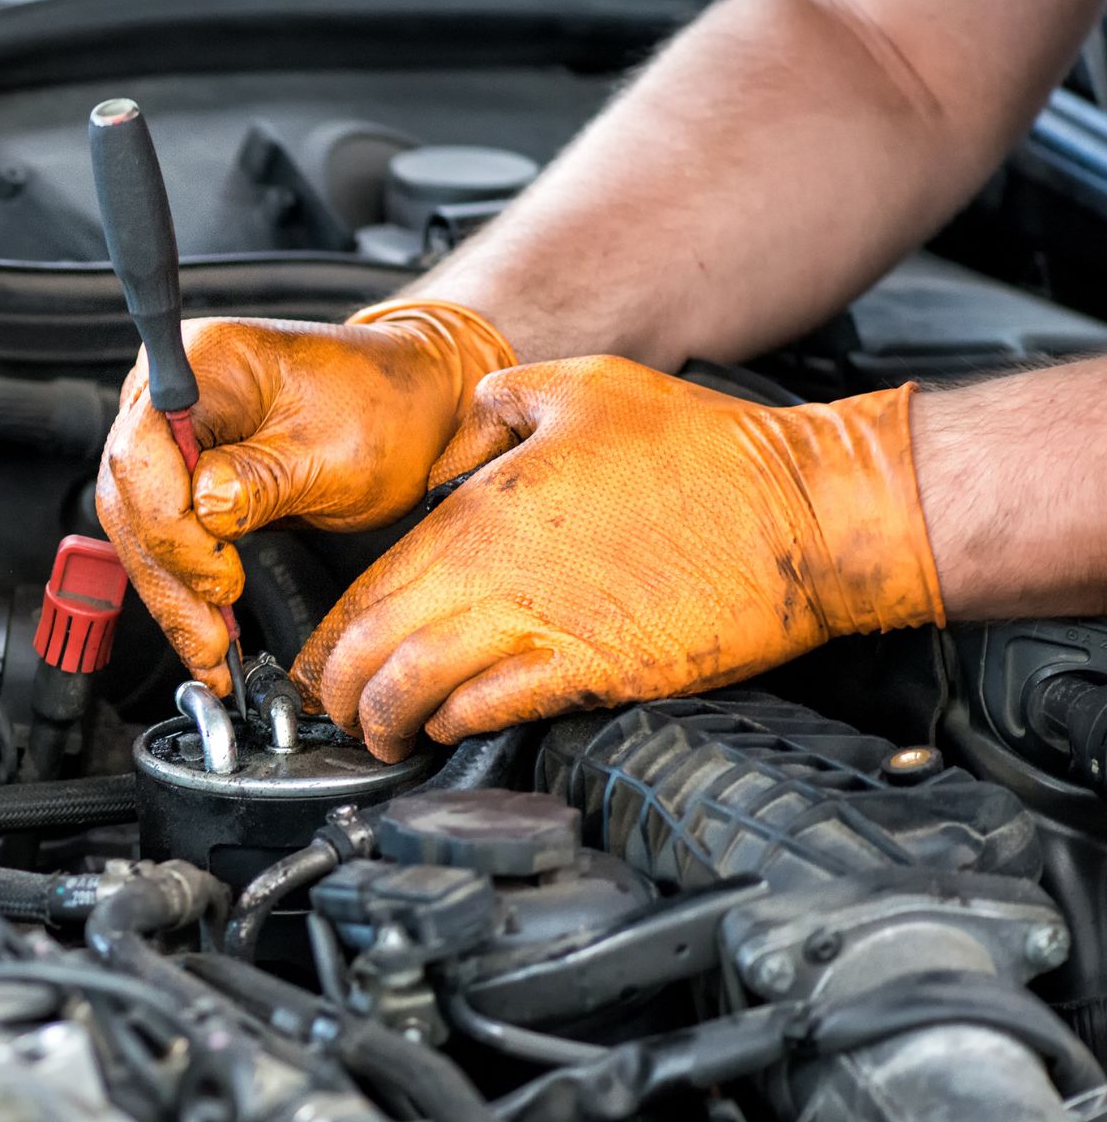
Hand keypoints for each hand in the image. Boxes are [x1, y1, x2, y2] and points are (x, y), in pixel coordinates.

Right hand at [95, 301, 513, 695]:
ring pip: (138, 528)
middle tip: (210, 638)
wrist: (411, 405)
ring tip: (209, 651)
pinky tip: (204, 628)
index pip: (143, 451)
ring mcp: (172, 434)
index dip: (172, 526)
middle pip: (131, 496)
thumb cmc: (384, 408)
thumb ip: (262, 480)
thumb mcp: (336, 452)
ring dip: (172, 594)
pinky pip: (164, 536)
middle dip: (169, 575)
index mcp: (204, 361)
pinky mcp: (183, 474)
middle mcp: (171, 392)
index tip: (220, 576)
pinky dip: (183, 586)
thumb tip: (205, 512)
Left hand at [292, 357, 944, 759]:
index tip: (317, 660)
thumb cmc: (705, 450)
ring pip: (420, 688)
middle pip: (376, 646)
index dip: (329, 635)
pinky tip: (449, 727)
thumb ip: (497, 405)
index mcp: (482, 508)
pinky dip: (457, 724)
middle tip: (332, 711)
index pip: (369, 585)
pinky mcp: (596, 670)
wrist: (805, 511)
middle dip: (338, 691)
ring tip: (379, 735)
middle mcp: (498, 572)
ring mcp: (545, 625)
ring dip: (385, 720)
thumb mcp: (581, 386)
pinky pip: (496, 709)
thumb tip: (458, 431)